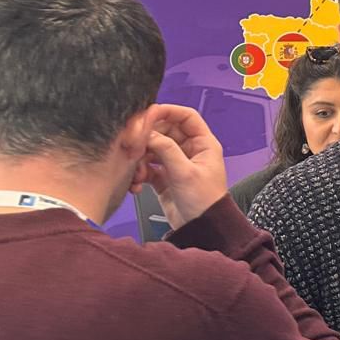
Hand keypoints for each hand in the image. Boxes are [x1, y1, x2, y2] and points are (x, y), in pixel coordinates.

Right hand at [138, 104, 227, 227]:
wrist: (202, 227)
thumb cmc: (205, 202)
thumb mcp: (185, 173)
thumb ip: (167, 150)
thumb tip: (149, 133)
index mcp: (203, 144)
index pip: (186, 116)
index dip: (167, 111)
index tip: (148, 113)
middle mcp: (190, 150)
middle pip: (165, 131)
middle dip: (148, 137)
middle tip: (134, 144)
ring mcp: (176, 163)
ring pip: (153, 149)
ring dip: (141, 157)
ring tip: (137, 170)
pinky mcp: (164, 177)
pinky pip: (147, 166)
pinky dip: (140, 172)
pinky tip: (137, 183)